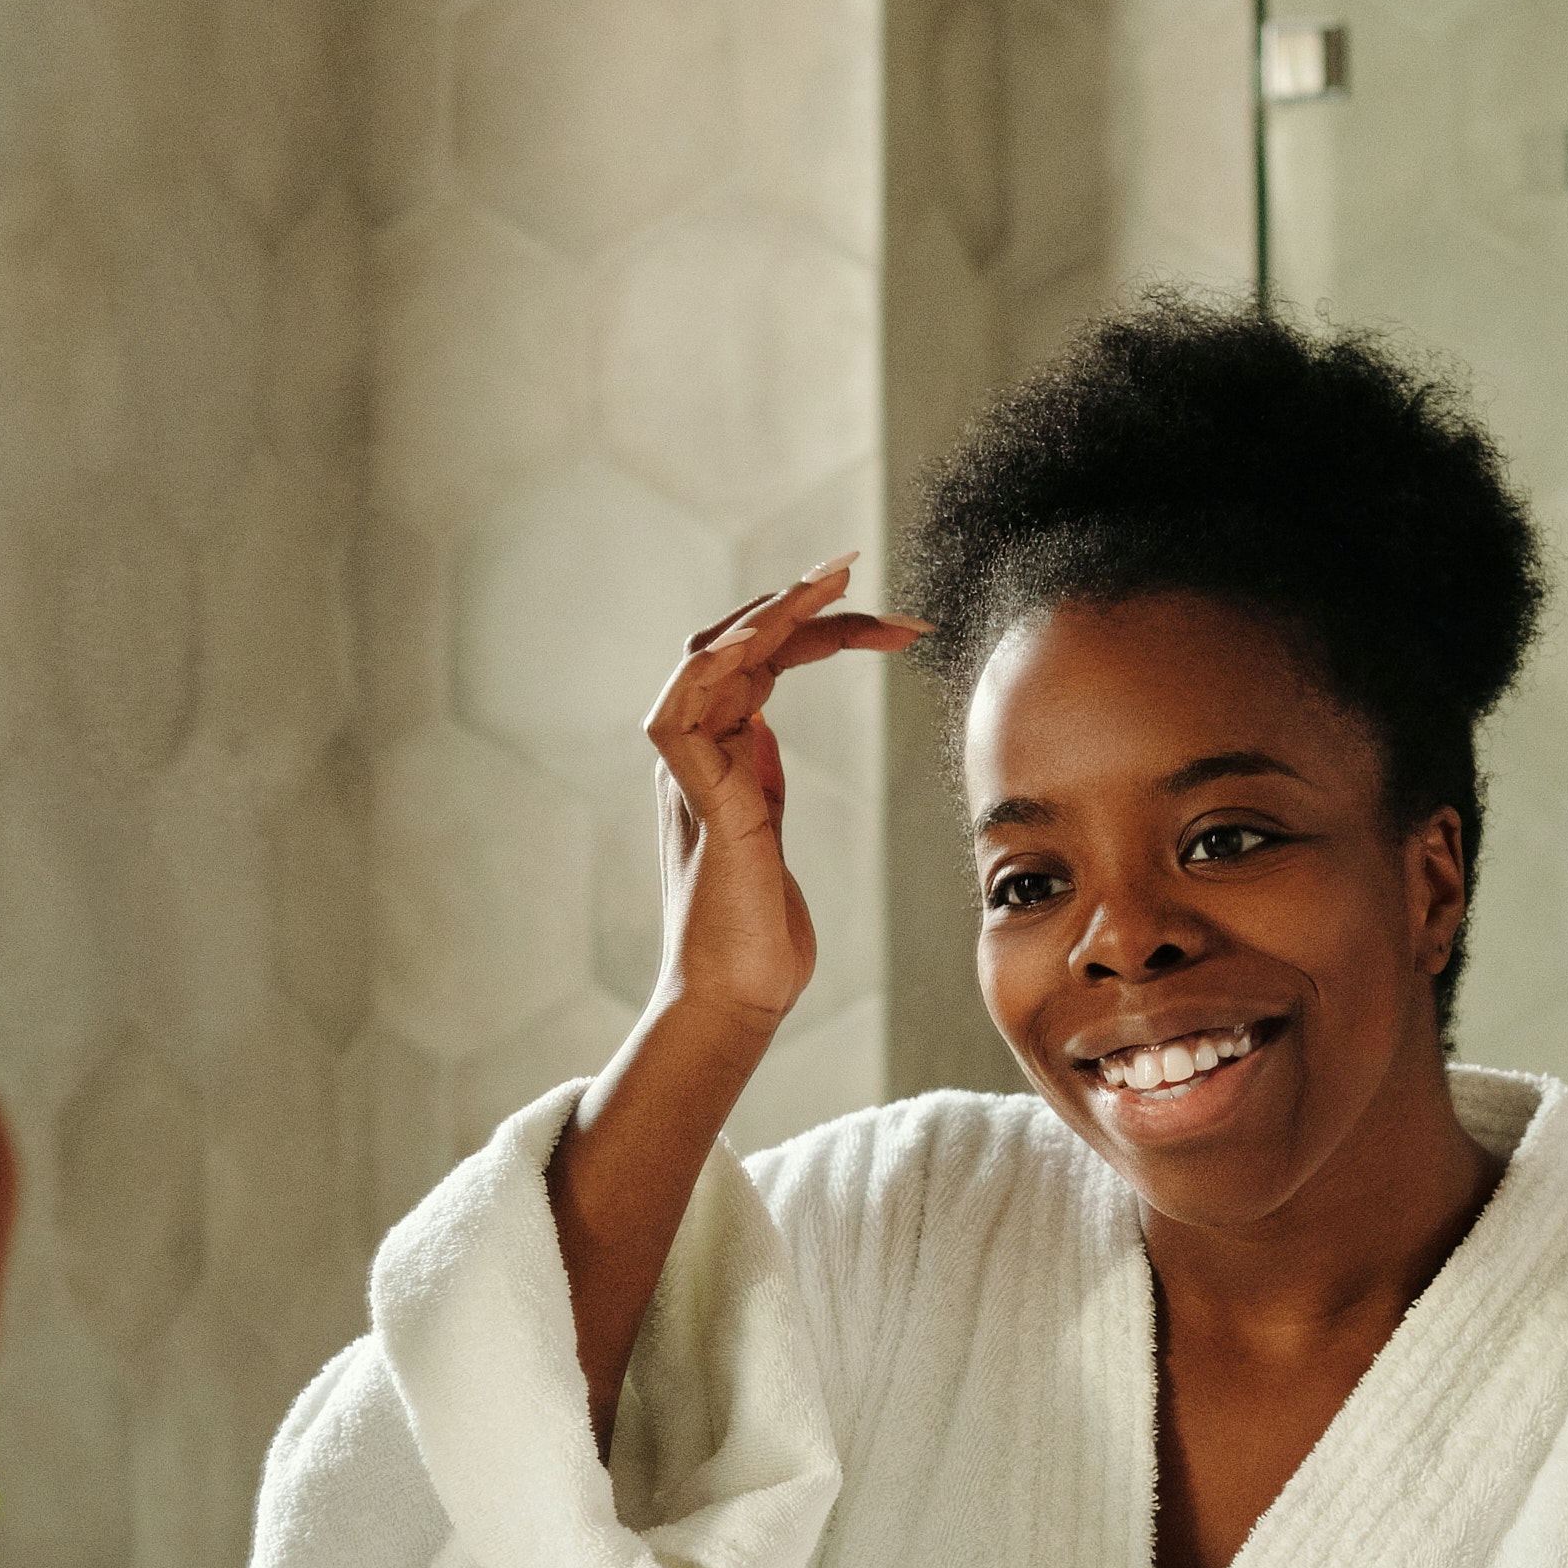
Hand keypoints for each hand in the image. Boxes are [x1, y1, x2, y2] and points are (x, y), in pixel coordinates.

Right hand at [642, 557, 918, 1028]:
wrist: (737, 1004)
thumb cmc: (760, 940)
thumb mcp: (768, 838)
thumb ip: (761, 783)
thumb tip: (762, 729)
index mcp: (717, 757)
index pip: (761, 664)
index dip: (816, 629)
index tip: (887, 616)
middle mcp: (695, 754)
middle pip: (738, 645)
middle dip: (797, 602)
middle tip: (856, 564)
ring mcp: (688, 773)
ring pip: (709, 656)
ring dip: (769, 611)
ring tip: (831, 579)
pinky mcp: (694, 799)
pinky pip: (681, 706)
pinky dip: (715, 661)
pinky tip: (766, 633)